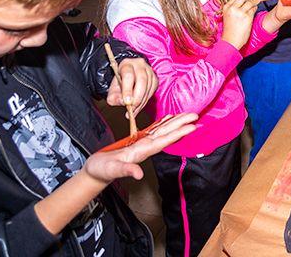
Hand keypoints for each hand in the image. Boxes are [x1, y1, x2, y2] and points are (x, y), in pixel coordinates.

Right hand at [83, 113, 197, 183]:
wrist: (95, 173)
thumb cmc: (101, 171)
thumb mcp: (112, 169)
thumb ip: (126, 171)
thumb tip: (139, 175)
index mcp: (141, 152)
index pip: (164, 141)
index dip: (178, 133)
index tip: (192, 127)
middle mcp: (145, 147)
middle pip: (166, 134)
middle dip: (181, 124)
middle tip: (195, 115)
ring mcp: (141, 145)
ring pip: (161, 131)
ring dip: (174, 122)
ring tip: (186, 115)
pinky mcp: (136, 143)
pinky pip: (152, 130)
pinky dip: (161, 123)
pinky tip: (168, 119)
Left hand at [106, 57, 157, 115]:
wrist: (128, 78)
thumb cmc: (120, 82)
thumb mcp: (112, 89)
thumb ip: (113, 97)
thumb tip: (122, 102)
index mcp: (126, 64)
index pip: (128, 75)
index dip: (128, 89)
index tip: (126, 102)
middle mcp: (139, 65)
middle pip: (142, 80)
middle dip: (137, 97)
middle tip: (132, 108)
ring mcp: (149, 71)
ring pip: (148, 87)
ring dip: (141, 101)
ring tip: (133, 110)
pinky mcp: (155, 78)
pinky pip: (152, 91)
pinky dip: (145, 101)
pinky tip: (138, 107)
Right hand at [221, 0, 258, 49]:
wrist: (231, 40)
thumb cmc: (229, 31)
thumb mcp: (227, 17)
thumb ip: (232, 10)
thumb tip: (242, 4)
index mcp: (226, 8)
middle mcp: (233, 8)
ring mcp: (240, 12)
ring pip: (250, 3)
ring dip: (254, 1)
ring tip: (257, 1)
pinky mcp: (247, 17)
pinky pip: (253, 9)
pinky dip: (255, 8)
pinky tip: (255, 8)